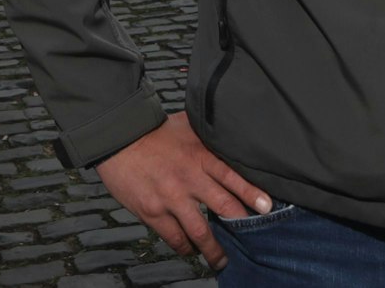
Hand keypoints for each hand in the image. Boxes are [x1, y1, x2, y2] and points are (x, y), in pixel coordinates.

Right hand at [94, 112, 270, 268]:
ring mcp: (171, 198)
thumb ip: (209, 134)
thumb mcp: (188, 125)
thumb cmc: (154, 131)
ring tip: (221, 259)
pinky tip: (190, 250)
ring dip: (213, 249)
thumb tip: (232, 129)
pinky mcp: (153, 212)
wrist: (118, 138)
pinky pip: (174, 237)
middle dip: (240, 225)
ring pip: (200, 231)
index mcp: (200, 155)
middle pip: (223, 206)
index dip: (252, 193)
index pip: (233, 177)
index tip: (266, 207)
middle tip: (251, 237)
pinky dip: (184, 247)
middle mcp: (189, 178)